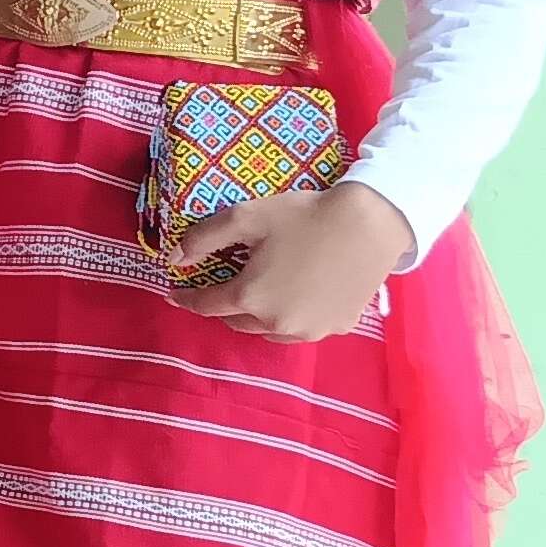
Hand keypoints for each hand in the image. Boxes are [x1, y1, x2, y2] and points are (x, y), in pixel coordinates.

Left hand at [173, 179, 413, 340]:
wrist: (370, 224)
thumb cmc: (304, 216)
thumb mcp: (246, 217)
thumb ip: (204, 238)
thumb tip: (174, 258)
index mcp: (251, 297)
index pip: (207, 305)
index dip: (187, 299)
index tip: (175, 294)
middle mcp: (277, 322)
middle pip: (237, 321)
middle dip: (224, 307)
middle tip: (221, 289)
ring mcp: (310, 330)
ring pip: (270, 330)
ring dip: (257, 317)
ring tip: (258, 297)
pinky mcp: (337, 327)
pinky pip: (303, 327)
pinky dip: (291, 317)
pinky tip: (295, 299)